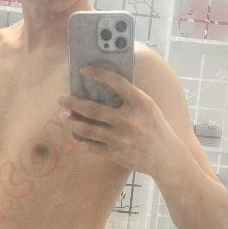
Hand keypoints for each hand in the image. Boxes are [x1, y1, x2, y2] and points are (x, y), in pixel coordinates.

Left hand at [57, 65, 175, 176]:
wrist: (166, 158)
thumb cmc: (156, 128)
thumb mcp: (148, 107)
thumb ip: (130, 97)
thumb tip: (104, 84)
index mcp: (140, 103)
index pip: (115, 82)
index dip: (97, 74)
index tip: (82, 70)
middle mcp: (129, 120)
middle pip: (92, 109)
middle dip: (72, 103)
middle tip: (61, 99)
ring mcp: (120, 139)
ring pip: (87, 129)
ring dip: (72, 123)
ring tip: (64, 118)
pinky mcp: (116, 154)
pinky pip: (92, 146)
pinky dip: (83, 140)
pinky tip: (79, 135)